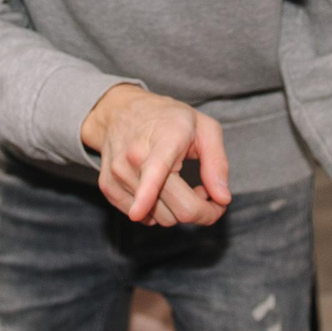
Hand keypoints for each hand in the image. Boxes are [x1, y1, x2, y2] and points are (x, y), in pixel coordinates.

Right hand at [81, 85, 230, 227]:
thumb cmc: (169, 119)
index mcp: (163, 141)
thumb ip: (217, 164)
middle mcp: (135, 158)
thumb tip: (222, 199)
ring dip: (178, 210)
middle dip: (200, 211)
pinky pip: (143, 219)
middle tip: (205, 191)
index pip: (154, 172)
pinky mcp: (108, 188)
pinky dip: (157, 211)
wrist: (121, 111)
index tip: (137, 212)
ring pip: (160, 219)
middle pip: (174, 211)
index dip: (146, 194)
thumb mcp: (205, 128)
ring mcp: (118, 175)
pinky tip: (160, 190)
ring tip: (181, 184)